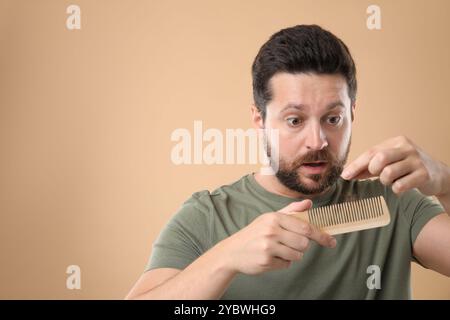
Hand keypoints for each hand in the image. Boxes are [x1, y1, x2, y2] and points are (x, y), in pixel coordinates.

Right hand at [219, 200, 336, 274]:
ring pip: (297, 255)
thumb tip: (309, 203)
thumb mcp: (270, 218)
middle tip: (289, 244)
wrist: (232, 251)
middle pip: (304, 243)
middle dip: (301, 246)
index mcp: (274, 218)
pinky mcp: (266, 261)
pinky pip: (287, 265)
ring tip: (278, 250)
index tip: (331, 241)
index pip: (305, 227)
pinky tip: (271, 257)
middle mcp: (271, 231)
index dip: (321, 235)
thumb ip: (291, 211)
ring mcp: (268, 246)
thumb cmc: (254, 234)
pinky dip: (282, 263)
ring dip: (292, 255)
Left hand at [341, 135, 448, 195]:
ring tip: (393, 180)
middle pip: (379, 158)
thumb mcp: (389, 163)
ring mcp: (416, 160)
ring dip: (386, 181)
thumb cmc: (408, 168)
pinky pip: (400, 185)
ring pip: (388, 173)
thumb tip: (347, 174)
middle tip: (378, 175)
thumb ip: (369, 168)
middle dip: (373, 170)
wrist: (438, 175)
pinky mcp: (424, 174)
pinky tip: (402, 186)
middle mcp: (406, 148)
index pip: (371, 152)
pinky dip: (397, 189)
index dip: (356, 165)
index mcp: (396, 142)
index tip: (344, 176)